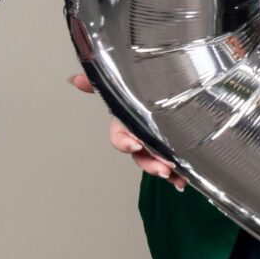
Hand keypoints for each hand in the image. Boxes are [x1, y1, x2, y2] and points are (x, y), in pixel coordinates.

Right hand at [69, 71, 184, 188]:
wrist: (174, 90)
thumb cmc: (145, 88)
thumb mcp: (125, 84)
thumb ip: (102, 81)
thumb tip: (75, 77)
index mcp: (127, 124)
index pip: (120, 138)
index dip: (125, 142)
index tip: (136, 144)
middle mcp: (139, 137)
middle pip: (140, 155)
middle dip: (149, 164)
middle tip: (162, 167)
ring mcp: (154, 146)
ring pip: (154, 163)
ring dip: (162, 171)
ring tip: (175, 176)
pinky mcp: (170, 150)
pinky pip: (171, 166)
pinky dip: (178, 175)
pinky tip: (183, 180)